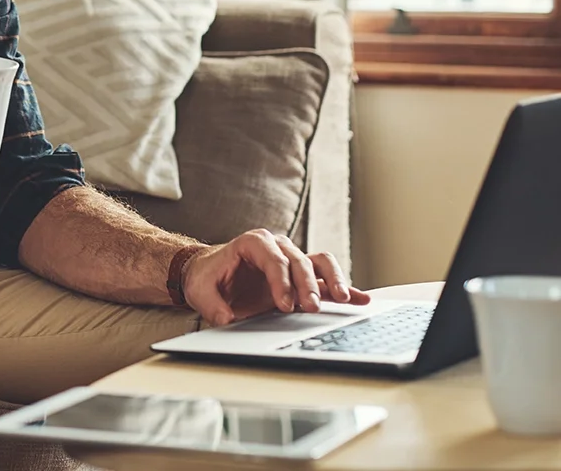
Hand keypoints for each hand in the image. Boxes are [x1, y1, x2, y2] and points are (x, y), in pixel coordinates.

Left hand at [181, 229, 370, 325]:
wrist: (211, 274)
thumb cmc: (208, 278)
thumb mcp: (201, 290)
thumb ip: (212, 304)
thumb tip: (226, 319)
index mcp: (252, 243)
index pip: (273, 258)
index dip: (281, 281)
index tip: (284, 305)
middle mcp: (277, 246)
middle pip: (299, 261)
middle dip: (307, 285)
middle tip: (310, 307)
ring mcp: (292, 259)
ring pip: (319, 262)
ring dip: (332, 280)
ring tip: (342, 300)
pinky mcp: (302, 276)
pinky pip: (327, 277)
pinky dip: (345, 287)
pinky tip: (361, 299)